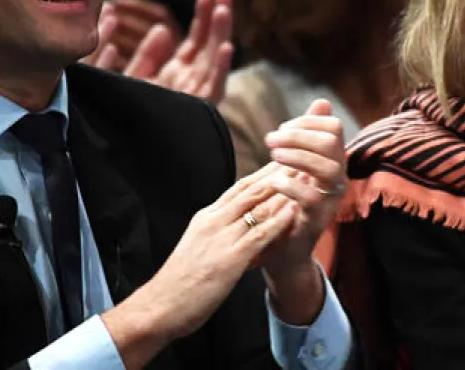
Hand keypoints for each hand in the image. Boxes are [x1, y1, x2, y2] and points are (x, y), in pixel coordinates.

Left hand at [84, 0, 234, 103]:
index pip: (195, 42)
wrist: (114, 151)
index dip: (203, 18)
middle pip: (209, 47)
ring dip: (221, 36)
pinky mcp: (194, 113)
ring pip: (214, 63)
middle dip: (218, 20)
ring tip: (224, 10)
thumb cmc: (117, 115)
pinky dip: (220, 69)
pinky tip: (226, 48)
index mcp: (176, 75)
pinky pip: (213, 90)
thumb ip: (146, 55)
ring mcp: (193, 98)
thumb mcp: (130, 79)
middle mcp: (188, 85)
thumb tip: (163, 30)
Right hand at [102, 166, 297, 367]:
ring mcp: (222, 238)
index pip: (238, 189)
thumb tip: (235, 226)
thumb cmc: (180, 283)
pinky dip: (278, 220)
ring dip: (283, 190)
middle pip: (250, 190)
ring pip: (256, 206)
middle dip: (276, 174)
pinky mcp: (230, 258)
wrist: (160, 305)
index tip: (280, 163)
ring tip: (304, 177)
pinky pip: (259, 234)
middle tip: (299, 160)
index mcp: (206, 217)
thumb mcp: (198, 247)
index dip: (261, 174)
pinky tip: (294, 211)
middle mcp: (214, 221)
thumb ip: (217, 232)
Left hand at [253, 100, 345, 323]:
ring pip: (327, 167)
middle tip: (271, 140)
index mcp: (334, 161)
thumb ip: (308, 134)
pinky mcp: (317, 221)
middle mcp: (338, 179)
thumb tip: (322, 101)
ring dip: (297, 155)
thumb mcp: (298, 165)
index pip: (333, 127)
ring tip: (272, 155)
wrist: (283, 248)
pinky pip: (311, 198)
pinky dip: (291, 184)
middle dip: (299, 135)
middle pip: (332, 142)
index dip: (307, 122)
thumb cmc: (288, 201)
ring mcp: (330, 200)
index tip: (282, 129)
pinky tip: (274, 181)